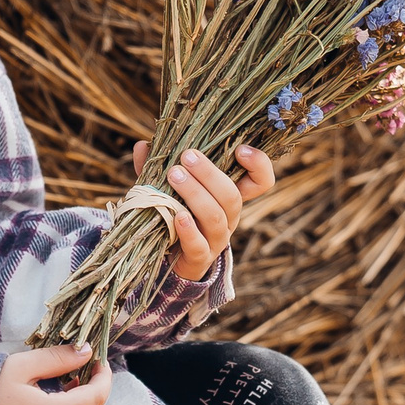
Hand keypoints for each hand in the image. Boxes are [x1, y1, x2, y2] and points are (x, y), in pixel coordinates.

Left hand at [132, 141, 275, 281]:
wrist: (169, 258)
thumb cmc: (174, 214)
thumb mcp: (169, 188)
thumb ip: (158, 168)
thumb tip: (142, 146)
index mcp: (228, 197)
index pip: (261, 182)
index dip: (259, 165)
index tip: (241, 149)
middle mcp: (229, 218)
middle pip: (232, 195)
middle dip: (209, 173)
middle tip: (187, 156)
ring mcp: (217, 239)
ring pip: (216, 217)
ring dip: (196, 194)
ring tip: (174, 176)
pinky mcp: (200, 258)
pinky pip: (199, 245)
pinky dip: (189, 230)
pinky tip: (178, 216)